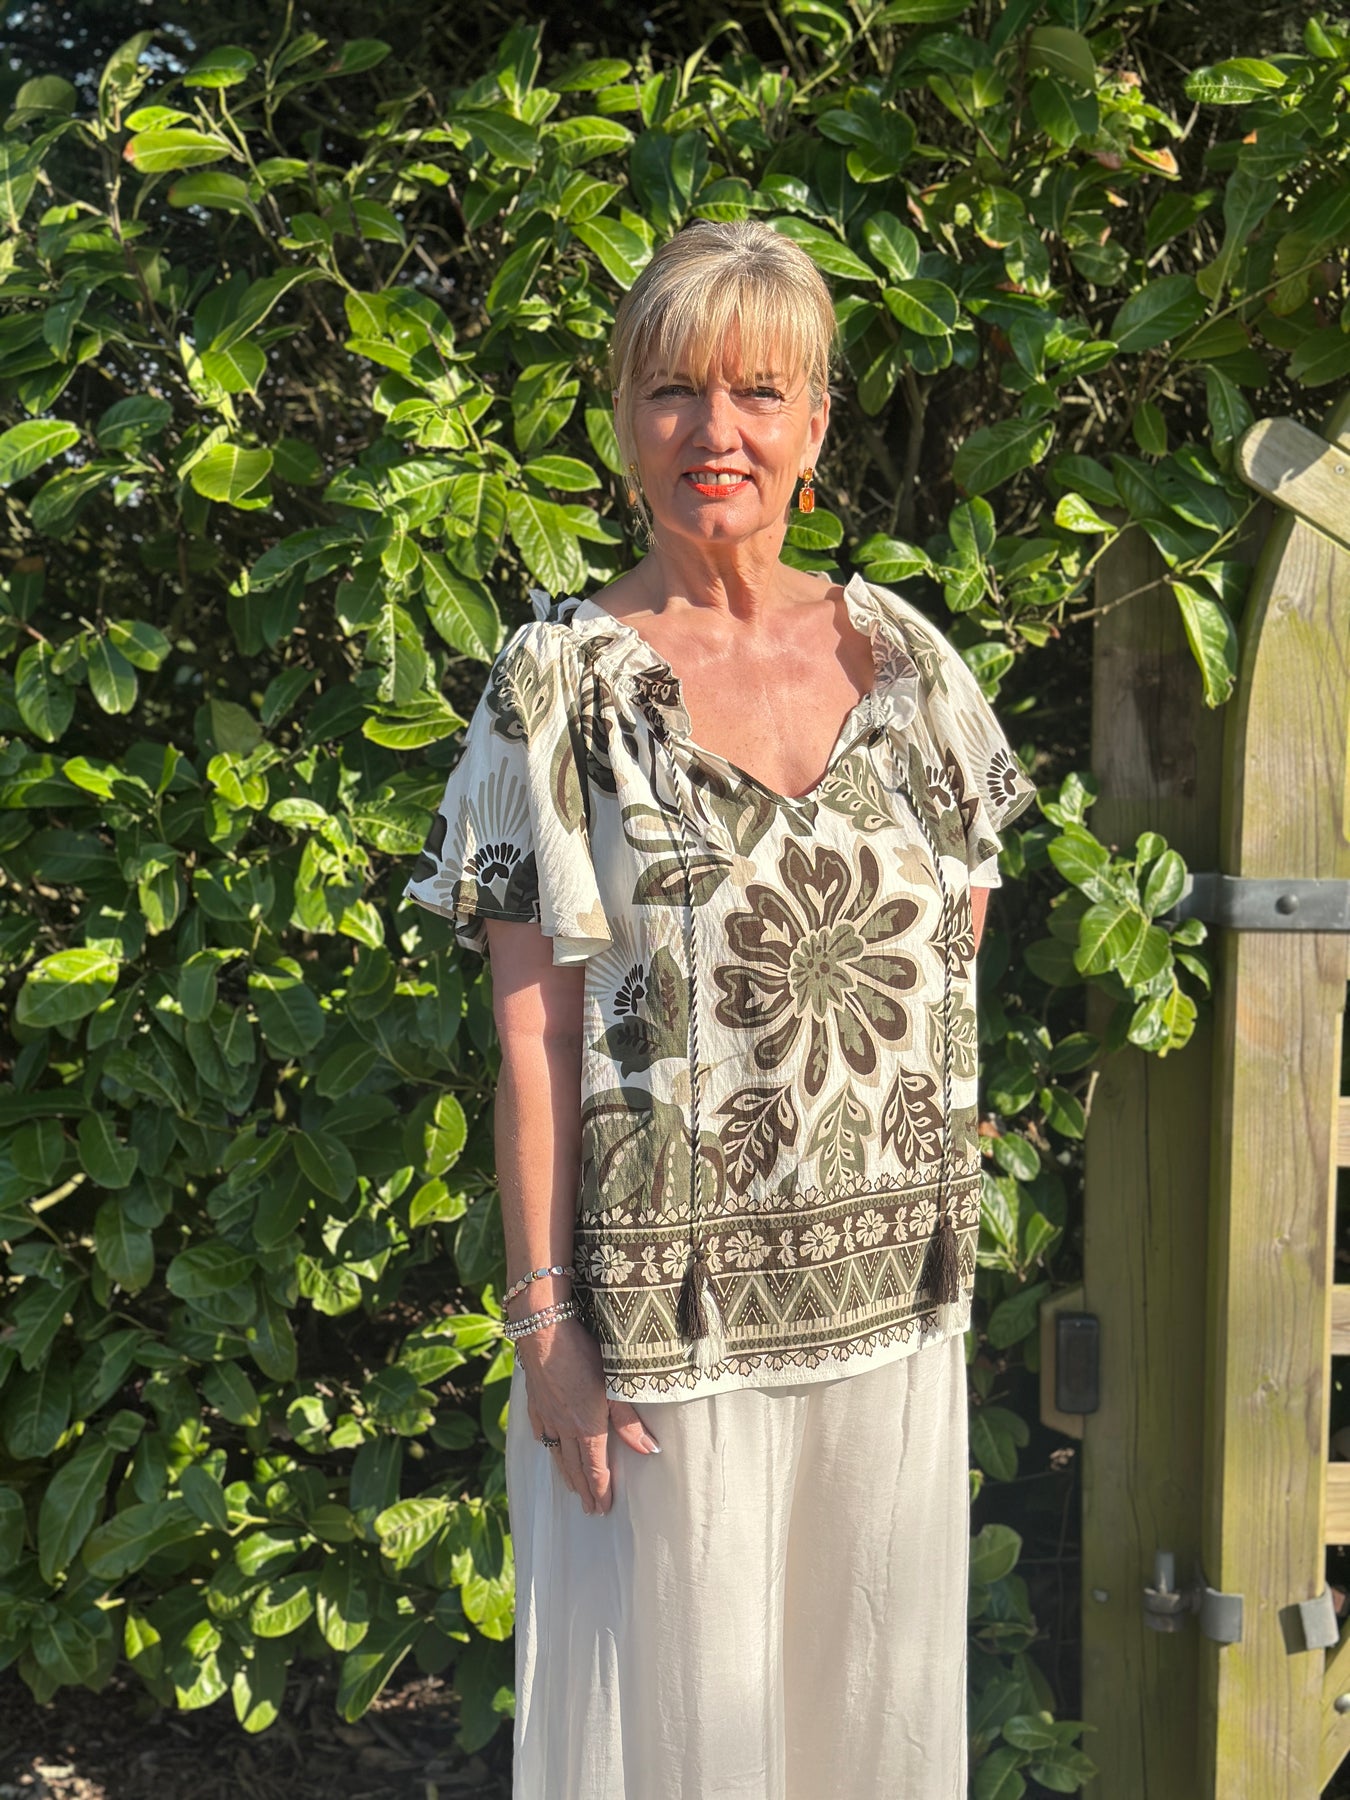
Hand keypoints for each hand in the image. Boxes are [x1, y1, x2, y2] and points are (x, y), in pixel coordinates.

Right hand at [518, 1317, 659, 1513]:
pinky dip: (547, 1446)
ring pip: (557, 1453)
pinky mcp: (536, 1401)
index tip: (603, 1508)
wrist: (545, 1334)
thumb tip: (650, 1450)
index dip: (600, 1490)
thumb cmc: (584, 1355)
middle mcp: (565, 1427)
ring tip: (571, 1489)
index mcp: (587, 1428)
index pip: (595, 1469)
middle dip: (584, 1489)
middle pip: (575, 1467)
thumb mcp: (614, 1386)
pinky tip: (548, 1446)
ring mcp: (548, 1415)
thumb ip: (629, 1421)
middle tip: (588, 1509)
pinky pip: (541, 1432)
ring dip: (565, 1474)